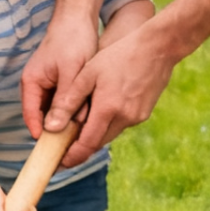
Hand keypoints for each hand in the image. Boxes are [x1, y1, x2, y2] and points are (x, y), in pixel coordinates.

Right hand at [21, 16, 100, 139]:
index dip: (41, 135)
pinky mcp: (59, 82)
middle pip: (43, 117)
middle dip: (56, 132)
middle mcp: (36, 86)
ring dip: (67, 121)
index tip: (54, 151)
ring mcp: (47, 84)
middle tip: (71, 148)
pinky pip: (63, 103)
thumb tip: (57, 128)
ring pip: (55, 112)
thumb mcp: (70, 73)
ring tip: (81, 136)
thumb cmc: (73, 40)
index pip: (31, 116)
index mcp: (31, 83)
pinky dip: (73, 110)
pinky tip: (87, 117)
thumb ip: (64, 100)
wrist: (79, 18)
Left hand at [55, 23, 179, 165]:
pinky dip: (107, 125)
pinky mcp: (144, 113)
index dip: (72, 157)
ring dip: (94, 136)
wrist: (158, 47)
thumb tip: (51, 127)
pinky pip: (121, 125)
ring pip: (109, 134)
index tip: (58, 164)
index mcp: (108, 109)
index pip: (87, 144)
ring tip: (76, 134)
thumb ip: (68, 102)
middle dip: (80, 150)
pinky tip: (98, 116)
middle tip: (62, 153)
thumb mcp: (88, 74)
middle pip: (98, 143)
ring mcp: (137, 117)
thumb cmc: (119, 55)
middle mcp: (125, 118)